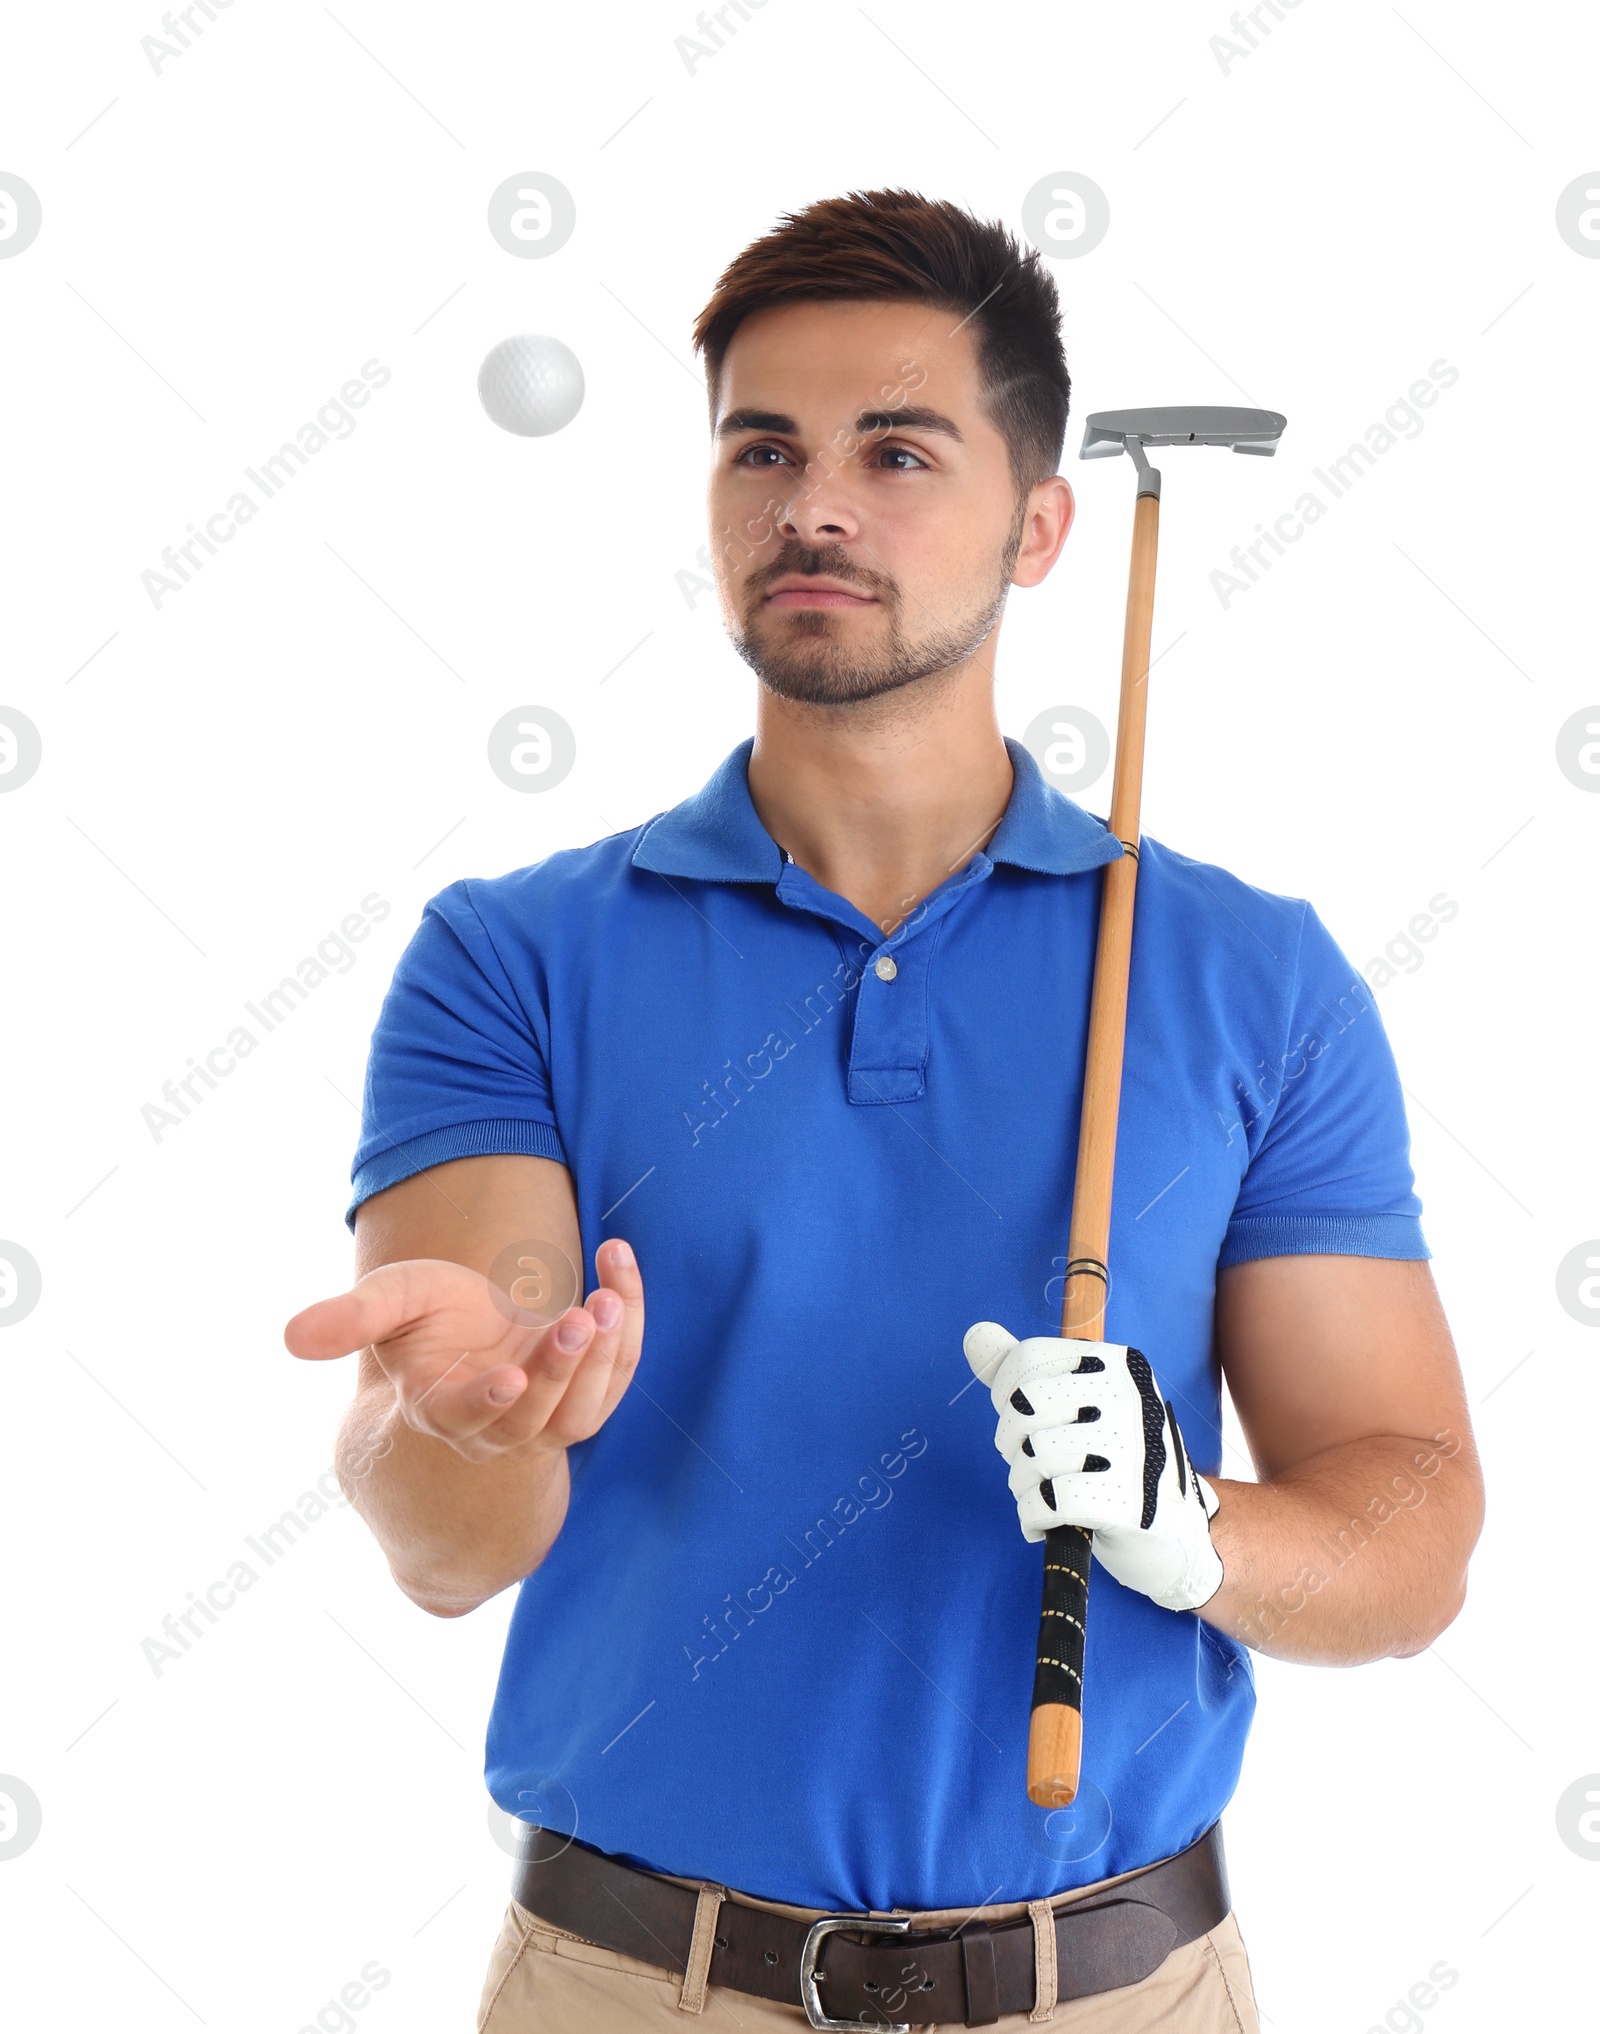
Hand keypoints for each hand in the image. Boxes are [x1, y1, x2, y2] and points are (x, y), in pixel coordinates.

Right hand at [284, 1238, 643, 1464]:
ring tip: (607, 1295)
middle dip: (560, 1367)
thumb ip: (349, 1319)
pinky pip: (617, 1374)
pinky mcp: (587, 1398)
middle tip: (580, 1315)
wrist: (479, 1324)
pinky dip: (628, 1325)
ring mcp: (547, 1420)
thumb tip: (288, 1337)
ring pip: (582, 1410)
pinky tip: (617, 1264)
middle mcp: (496, 1427)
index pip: (464, 1419)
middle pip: (535, 1417)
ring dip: (603, 1356)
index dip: (485, 1402)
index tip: (507, 1375)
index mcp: (440, 1408)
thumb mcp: (391, 1303)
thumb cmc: (429, 1315)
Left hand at [963, 1323, 1222, 1612]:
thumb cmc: (1114, 1462)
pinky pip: (1048, 1501)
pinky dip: (1033, 1516)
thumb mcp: (1078, 1405)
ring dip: (1023, 1485)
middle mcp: (1133, 1399)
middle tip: (1034, 1463)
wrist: (1175, 1535)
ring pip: (1033, 1455)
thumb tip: (975, 1336)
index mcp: (1121, 1366)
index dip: (1007, 1395)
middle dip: (1012, 1443)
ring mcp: (1137, 1450)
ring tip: (1043, 1493)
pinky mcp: (1133, 1504)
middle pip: (1024, 1406)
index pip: (1029, 1359)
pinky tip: (1046, 1521)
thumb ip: (1024, 1372)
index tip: (1024, 1421)